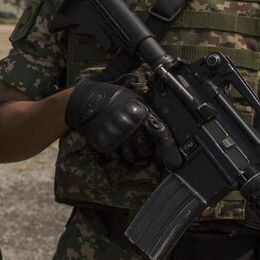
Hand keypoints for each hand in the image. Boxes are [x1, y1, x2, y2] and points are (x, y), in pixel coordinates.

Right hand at [65, 79, 180, 166]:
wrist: (85, 101)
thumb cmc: (110, 97)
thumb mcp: (132, 99)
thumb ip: (146, 112)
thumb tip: (162, 127)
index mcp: (140, 112)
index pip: (160, 134)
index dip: (168, 148)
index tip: (174, 161)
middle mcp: (131, 126)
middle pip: (146, 149)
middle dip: (146, 149)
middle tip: (140, 142)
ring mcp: (118, 136)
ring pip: (133, 155)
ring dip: (133, 153)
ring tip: (127, 142)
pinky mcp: (106, 144)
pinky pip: (118, 155)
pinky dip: (119, 152)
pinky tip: (117, 143)